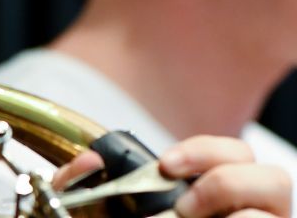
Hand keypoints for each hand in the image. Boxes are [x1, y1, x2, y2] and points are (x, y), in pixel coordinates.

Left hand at [54, 135, 290, 217]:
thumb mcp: (107, 202)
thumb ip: (86, 179)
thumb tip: (88, 163)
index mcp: (222, 185)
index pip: (237, 151)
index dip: (205, 151)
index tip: (167, 165)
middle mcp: (252, 207)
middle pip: (273, 178)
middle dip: (226, 183)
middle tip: (184, 205)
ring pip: (277, 213)